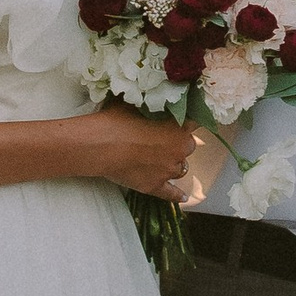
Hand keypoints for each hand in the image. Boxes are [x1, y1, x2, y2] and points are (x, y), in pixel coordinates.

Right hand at [77, 105, 205, 196]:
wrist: (101, 145)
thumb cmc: (117, 120)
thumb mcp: (136, 104)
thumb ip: (151, 104)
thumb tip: (151, 98)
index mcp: (179, 127)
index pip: (195, 122)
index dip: (187, 120)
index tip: (181, 118)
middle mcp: (179, 150)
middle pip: (188, 146)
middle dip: (178, 143)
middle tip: (161, 138)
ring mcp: (168, 170)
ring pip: (180, 168)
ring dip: (173, 163)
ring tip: (160, 159)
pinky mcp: (155, 186)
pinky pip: (171, 193)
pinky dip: (176, 195)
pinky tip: (182, 197)